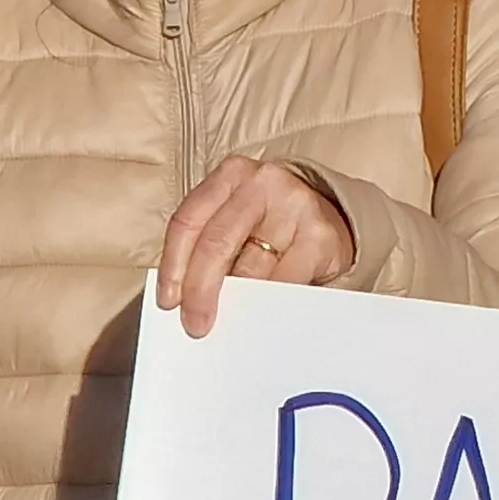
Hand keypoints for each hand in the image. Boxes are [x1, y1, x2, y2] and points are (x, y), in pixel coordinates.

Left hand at [157, 157, 358, 337]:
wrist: (330, 217)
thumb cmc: (269, 223)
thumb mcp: (234, 219)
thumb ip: (207, 244)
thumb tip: (183, 297)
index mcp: (231, 174)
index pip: (188, 221)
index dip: (173, 266)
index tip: (169, 301)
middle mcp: (263, 183)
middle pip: (216, 243)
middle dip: (200, 291)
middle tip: (195, 325)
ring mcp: (296, 207)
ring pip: (251, 268)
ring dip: (236, 301)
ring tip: (229, 319)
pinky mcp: (321, 236)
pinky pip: (285, 281)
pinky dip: (268, 303)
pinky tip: (261, 312)